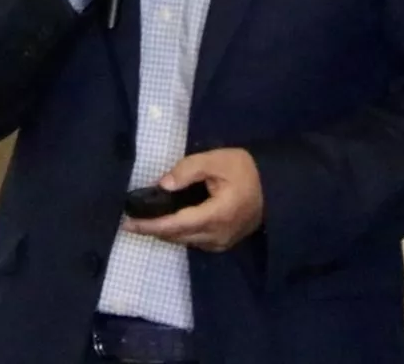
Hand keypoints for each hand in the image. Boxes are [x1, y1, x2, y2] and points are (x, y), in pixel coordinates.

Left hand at [123, 148, 263, 252]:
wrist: (275, 187)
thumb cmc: (245, 170)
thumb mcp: (216, 160)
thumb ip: (188, 169)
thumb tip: (163, 184)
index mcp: (216, 215)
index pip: (176, 225)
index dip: (151, 225)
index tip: (128, 223)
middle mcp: (217, 236)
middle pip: (177, 236)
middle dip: (152, 229)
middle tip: (129, 221)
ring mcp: (221, 242)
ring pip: (185, 241)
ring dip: (164, 232)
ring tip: (142, 221)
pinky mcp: (223, 242)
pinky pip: (194, 240)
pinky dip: (177, 233)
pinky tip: (166, 222)